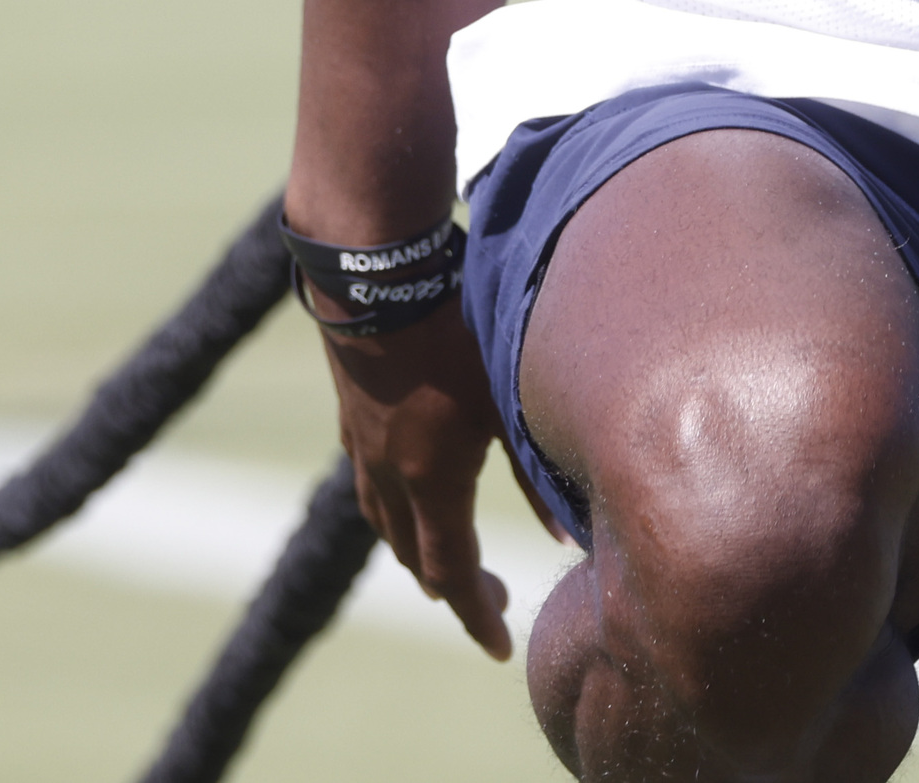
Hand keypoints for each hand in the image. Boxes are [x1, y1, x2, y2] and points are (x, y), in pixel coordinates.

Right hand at [321, 307, 526, 659]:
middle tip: (490, 599)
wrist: (374, 272)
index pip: (451, 574)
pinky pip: (368, 484)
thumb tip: (567, 535)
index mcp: (429, 480)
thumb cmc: (453, 329)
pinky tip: (410, 491)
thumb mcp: (506, 397)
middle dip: (453, 589)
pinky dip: (394, 509)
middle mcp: (387, 474)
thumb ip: (536, 472)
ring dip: (417, 552)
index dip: (477, 617)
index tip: (501, 647)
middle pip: (414, 558)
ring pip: (386, 523)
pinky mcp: (350, 415)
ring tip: (447, 558)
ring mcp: (361, 445)